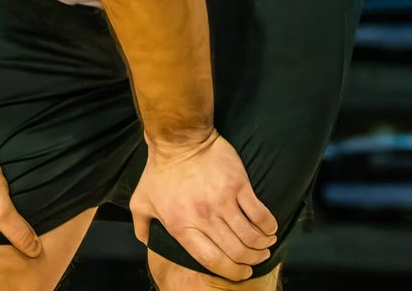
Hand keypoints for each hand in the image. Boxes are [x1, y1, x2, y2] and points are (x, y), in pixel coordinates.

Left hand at [130, 131, 276, 282]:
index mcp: (182, 227)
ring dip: (262, 245)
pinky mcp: (238, 185)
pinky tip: (270, 228)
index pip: (212, 261)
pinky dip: (269, 226)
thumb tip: (146, 242)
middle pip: (236, 252)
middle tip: (256, 258)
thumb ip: (142, 226)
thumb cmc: (160, 170)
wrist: (178, 138)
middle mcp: (204, 218)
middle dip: (251, 261)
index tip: (241, 273)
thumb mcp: (141, 201)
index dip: (231, 272)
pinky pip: (260, 214)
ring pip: (251, 236)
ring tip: (266, 245)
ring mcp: (223, 201)